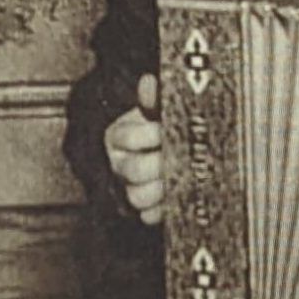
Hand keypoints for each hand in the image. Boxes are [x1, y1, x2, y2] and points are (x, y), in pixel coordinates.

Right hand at [105, 73, 165, 225]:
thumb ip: (154, 97)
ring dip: (162, 189)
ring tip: (180, 179)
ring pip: (138, 197)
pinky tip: (177, 198)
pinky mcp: (145, 209)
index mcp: (118, 137)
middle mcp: (120, 165)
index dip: (150, 134)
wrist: (155, 152)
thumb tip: (149, 82)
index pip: (127, 137)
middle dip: (159, 164)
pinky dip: (163, 210)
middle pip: (132, 170)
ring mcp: (131, 189)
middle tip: (180, 158)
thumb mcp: (154, 109)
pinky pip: (149, 216)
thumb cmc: (155, 128)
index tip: (166, 130)